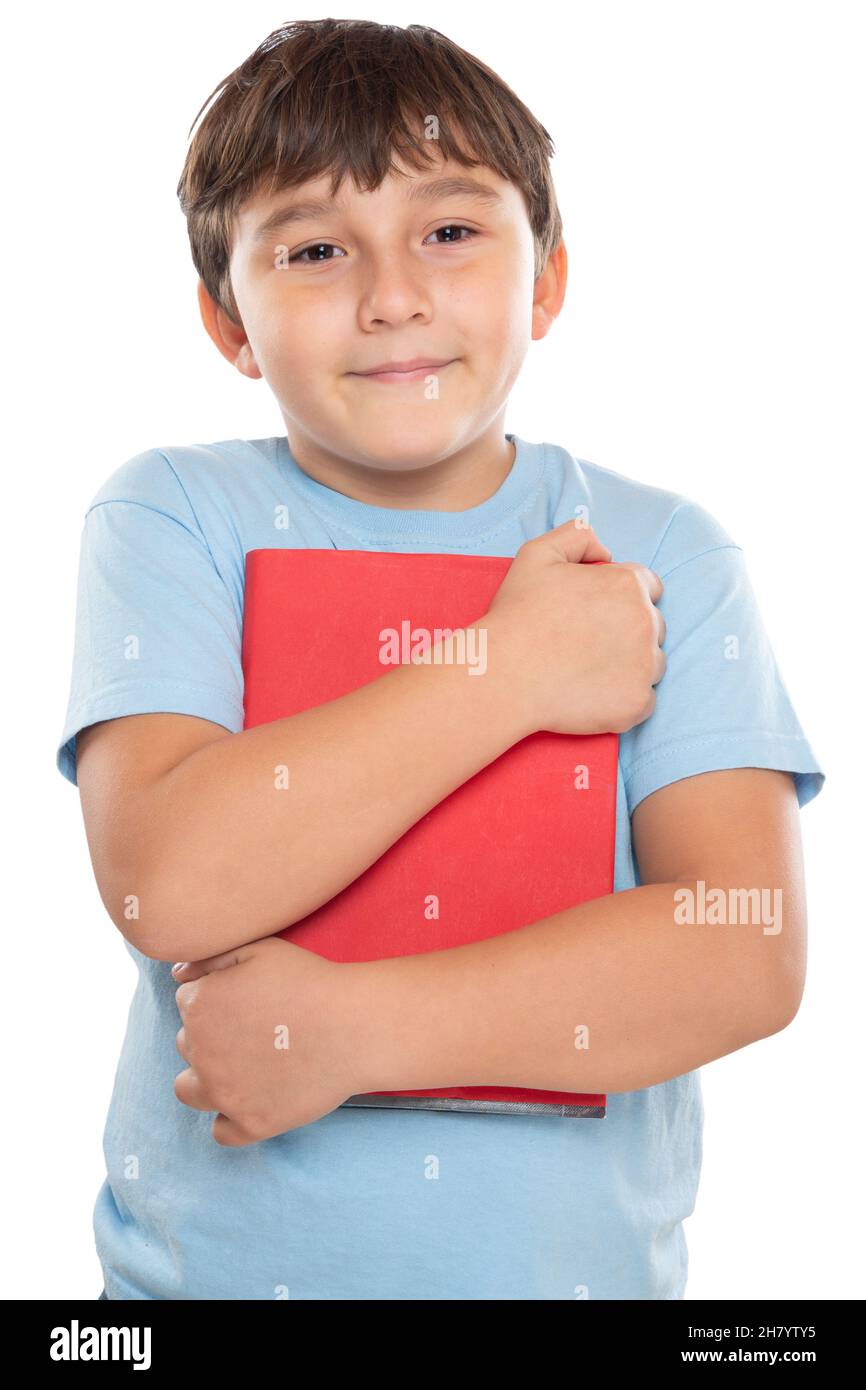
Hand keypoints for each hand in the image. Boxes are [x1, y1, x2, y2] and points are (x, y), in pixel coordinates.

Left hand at [172, 937, 369, 1144]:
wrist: (355, 1026)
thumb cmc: (310, 981)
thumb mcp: (259, 948)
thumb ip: (208, 958)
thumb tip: (177, 976)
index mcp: (199, 1006)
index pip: (189, 1004)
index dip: (219, 999)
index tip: (250, 1001)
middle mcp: (200, 1053)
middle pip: (189, 1044)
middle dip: (214, 1036)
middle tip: (257, 1028)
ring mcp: (224, 1094)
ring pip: (189, 1090)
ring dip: (207, 1078)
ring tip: (244, 1067)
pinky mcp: (250, 1124)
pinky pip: (220, 1132)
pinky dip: (231, 1119)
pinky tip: (253, 1099)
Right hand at [482, 518, 665, 735]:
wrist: (504, 676)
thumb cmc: (518, 616)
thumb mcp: (538, 554)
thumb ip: (578, 536)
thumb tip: (606, 553)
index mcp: (627, 585)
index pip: (648, 586)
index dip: (622, 597)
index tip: (599, 613)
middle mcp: (646, 622)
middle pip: (653, 625)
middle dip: (628, 631)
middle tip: (588, 643)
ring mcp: (645, 666)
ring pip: (653, 663)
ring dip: (631, 665)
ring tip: (589, 670)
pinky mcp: (637, 703)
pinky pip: (645, 701)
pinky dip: (625, 700)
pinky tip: (594, 694)